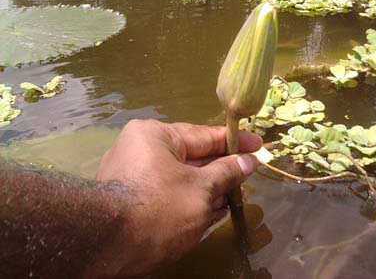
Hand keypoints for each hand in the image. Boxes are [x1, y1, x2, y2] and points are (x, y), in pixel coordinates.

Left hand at [95, 119, 260, 275]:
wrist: (111, 246)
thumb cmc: (161, 207)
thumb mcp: (202, 188)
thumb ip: (227, 172)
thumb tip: (249, 161)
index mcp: (156, 137)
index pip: (203, 135)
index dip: (234, 142)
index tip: (257, 145)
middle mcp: (142, 151)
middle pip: (192, 157)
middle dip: (222, 169)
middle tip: (249, 173)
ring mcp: (135, 177)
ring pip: (182, 178)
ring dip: (210, 188)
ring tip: (235, 195)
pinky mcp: (133, 201)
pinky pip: (169, 194)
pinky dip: (191, 201)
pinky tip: (214, 210)